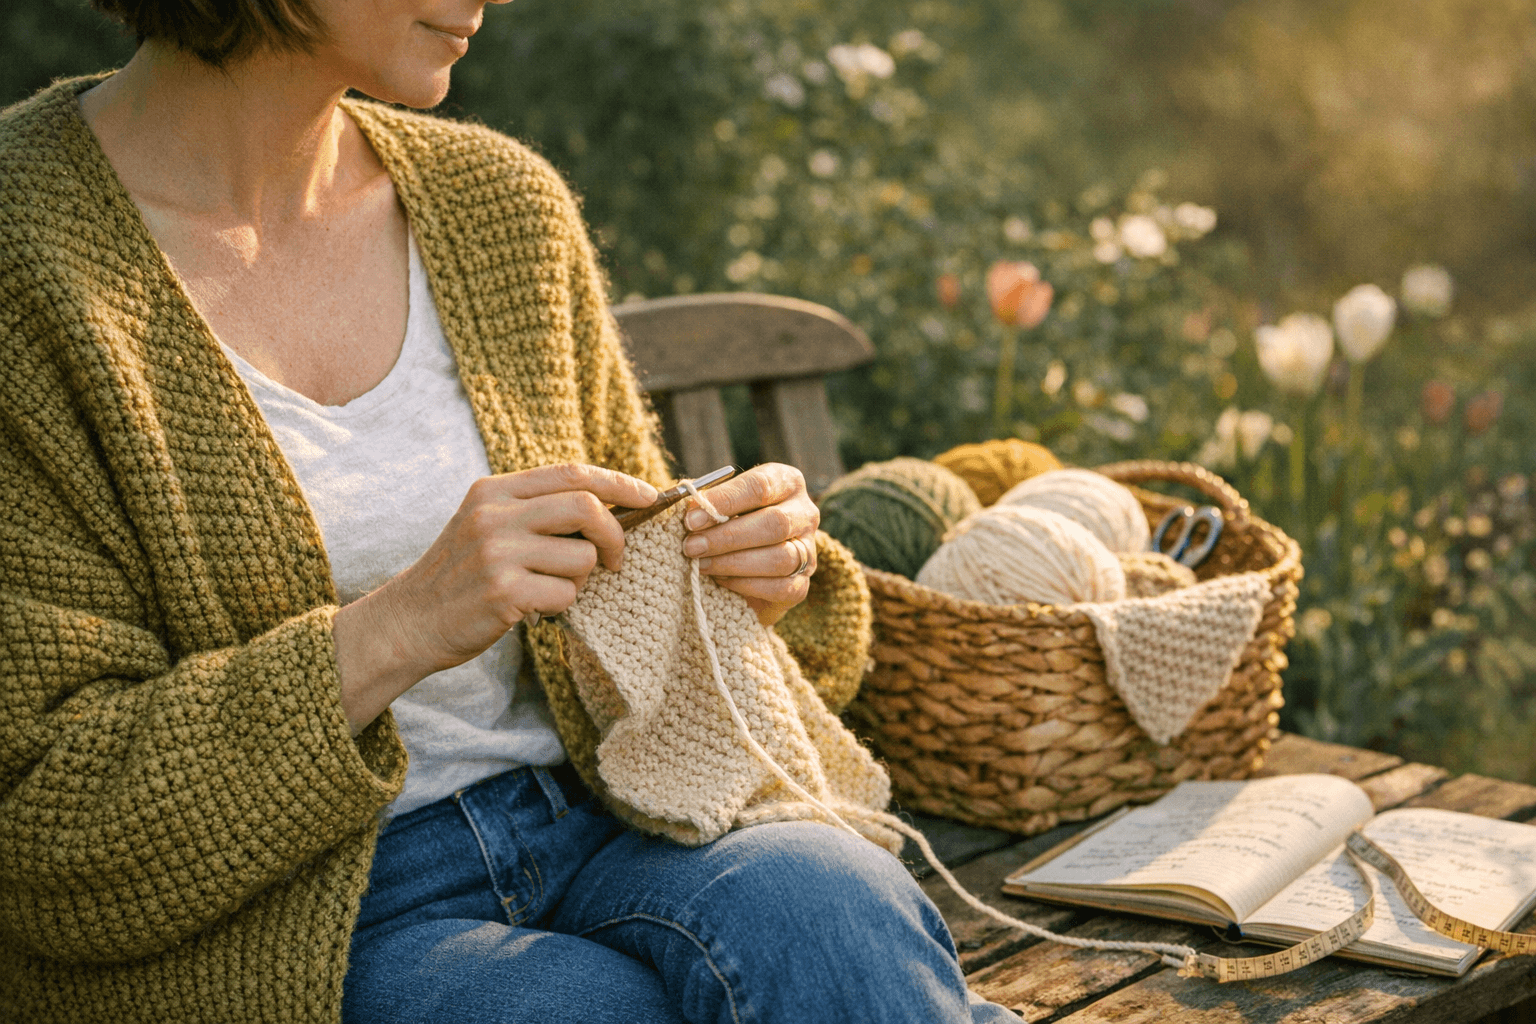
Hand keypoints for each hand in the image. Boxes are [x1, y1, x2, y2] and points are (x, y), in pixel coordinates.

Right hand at [332, 464, 657, 732]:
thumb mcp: (486, 524)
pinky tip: (537, 608)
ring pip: (583, 556)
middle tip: (616, 559)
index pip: (572, 473)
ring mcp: (498, 553)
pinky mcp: (503, 592)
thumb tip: (611, 506)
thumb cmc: (461, 575)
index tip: (649, 496)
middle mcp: (495, 515)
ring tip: (554, 588)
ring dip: (583, 579)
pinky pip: (566, 593)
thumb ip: (535, 509)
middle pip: (587, 507)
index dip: (618, 482)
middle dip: (616, 535)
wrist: (409, 621)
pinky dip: (563, 604)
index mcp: (494, 490)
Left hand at [680, 463, 818, 625]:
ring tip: (701, 565)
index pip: (760, 486)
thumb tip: (685, 507)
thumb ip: (704, 503)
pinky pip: (781, 588)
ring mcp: (808, 551)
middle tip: (691, 546)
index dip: (724, 502)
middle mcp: (804, 514)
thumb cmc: (726, 522)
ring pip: (780, 558)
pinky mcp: (801, 585)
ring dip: (733, 563)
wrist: (742, 563)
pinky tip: (721, 581)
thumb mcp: (717, 504)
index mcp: (787, 482)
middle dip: (727, 537)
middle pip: (775, 523)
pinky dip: (747, 585)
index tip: (691, 518)